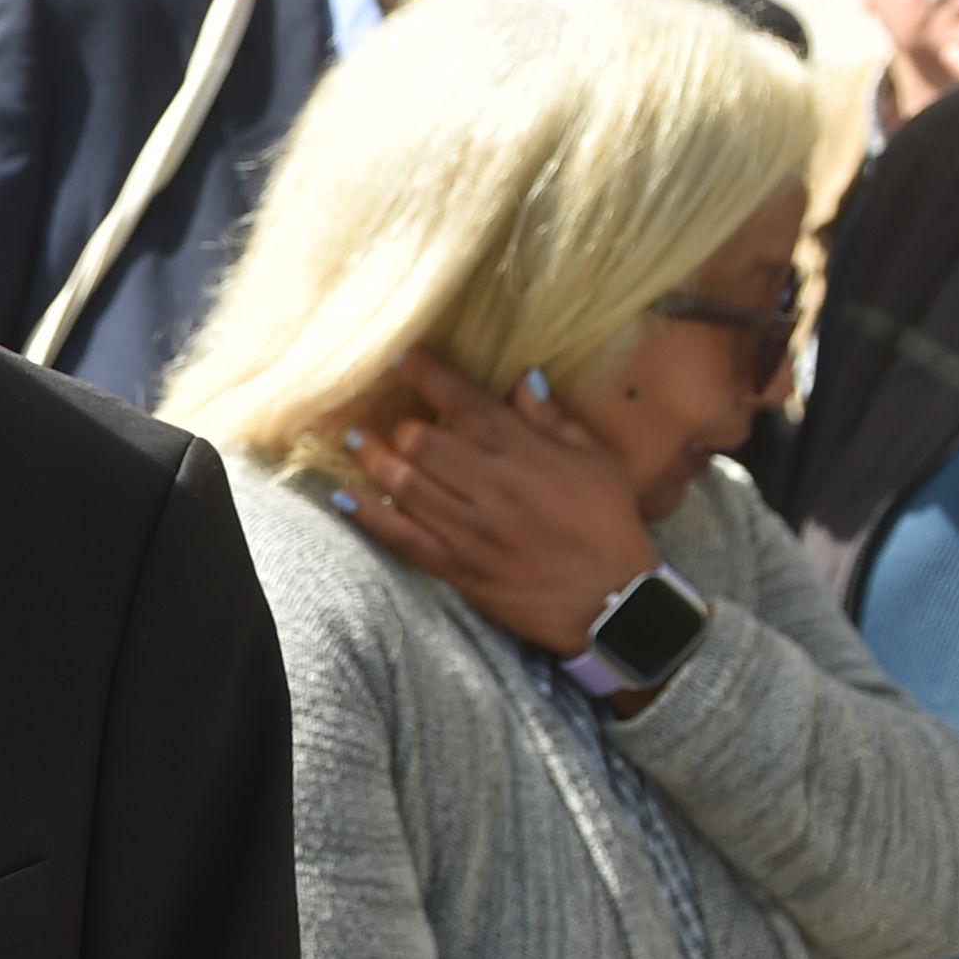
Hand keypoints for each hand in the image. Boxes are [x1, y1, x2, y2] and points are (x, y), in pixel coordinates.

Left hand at [340, 351, 658, 658]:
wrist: (613, 602)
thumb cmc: (609, 524)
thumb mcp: (597, 461)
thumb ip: (555, 419)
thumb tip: (521, 377)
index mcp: (527, 455)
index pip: (467, 404)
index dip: (428, 375)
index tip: (401, 356)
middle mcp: (493, 487)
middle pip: (427, 442)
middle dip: (403, 424)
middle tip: (393, 416)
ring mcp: (471, 529)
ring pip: (407, 484)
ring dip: (374, 458)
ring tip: (354, 439)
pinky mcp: (458, 566)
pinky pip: (403, 536)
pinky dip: (370, 515)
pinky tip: (344, 497)